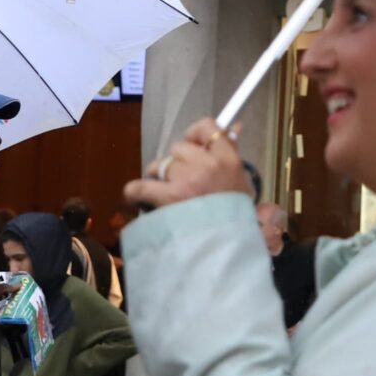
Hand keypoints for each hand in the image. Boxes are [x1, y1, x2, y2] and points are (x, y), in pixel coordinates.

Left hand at [125, 117, 252, 209]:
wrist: (226, 250)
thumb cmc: (236, 218)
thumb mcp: (240, 183)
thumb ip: (232, 153)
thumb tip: (235, 125)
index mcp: (227, 160)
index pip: (207, 127)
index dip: (195, 135)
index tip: (193, 147)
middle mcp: (206, 165)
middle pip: (178, 148)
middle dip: (177, 162)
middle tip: (180, 180)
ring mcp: (186, 181)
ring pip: (160, 165)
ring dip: (158, 176)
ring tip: (163, 194)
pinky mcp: (168, 198)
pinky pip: (141, 186)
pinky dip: (135, 192)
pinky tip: (136, 197)